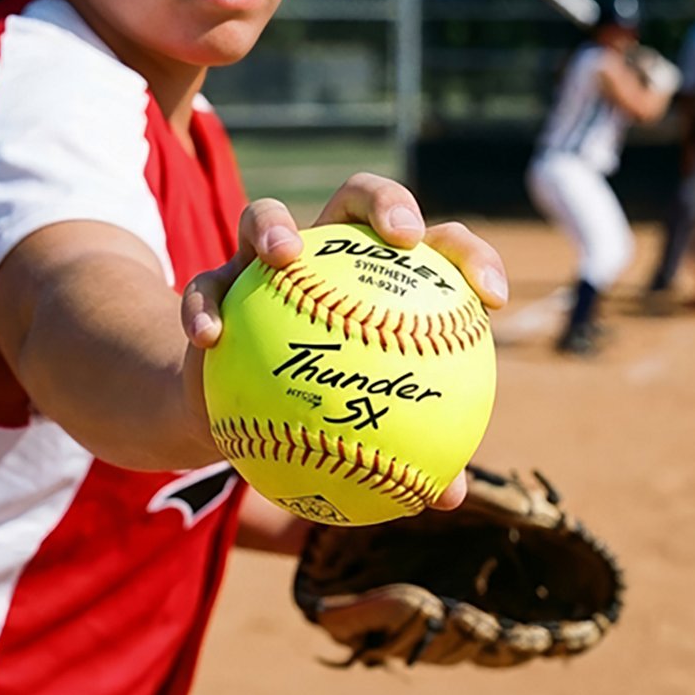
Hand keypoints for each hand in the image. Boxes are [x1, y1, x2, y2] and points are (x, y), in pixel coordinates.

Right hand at [180, 173, 509, 509]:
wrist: (234, 406)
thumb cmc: (319, 411)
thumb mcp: (363, 437)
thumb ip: (409, 455)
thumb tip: (449, 498)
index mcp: (380, 276)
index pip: (438, 247)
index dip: (471, 257)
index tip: (490, 297)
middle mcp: (325, 253)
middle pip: (359, 196)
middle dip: (384, 201)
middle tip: (403, 237)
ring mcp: (262, 263)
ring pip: (266, 215)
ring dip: (274, 227)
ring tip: (283, 256)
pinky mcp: (215, 286)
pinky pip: (204, 287)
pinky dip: (204, 307)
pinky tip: (211, 338)